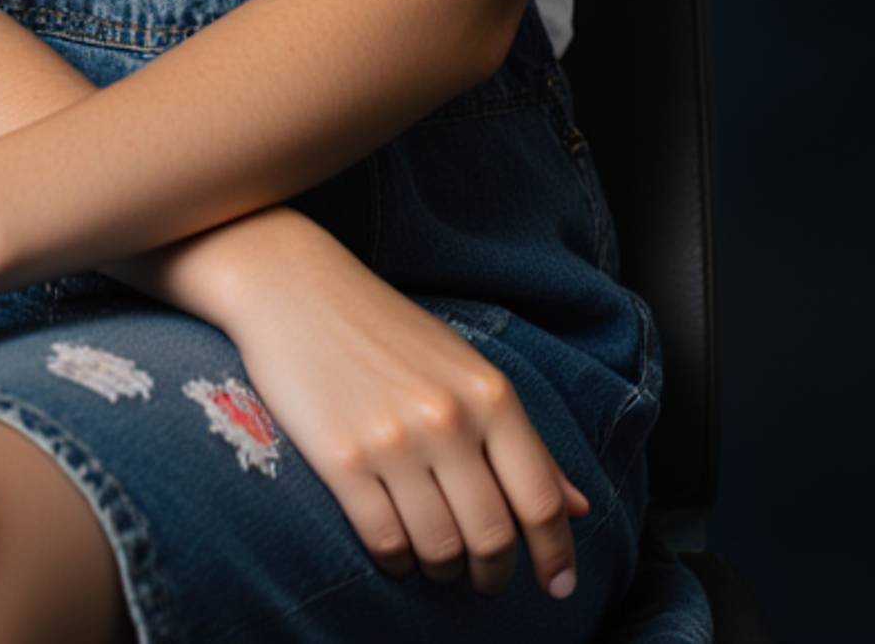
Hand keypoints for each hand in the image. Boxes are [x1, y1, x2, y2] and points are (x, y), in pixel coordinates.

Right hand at [215, 225, 592, 601]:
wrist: (296, 289)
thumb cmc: (387, 329)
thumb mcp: (466, 370)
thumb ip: (523, 441)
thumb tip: (578, 507)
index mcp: (490, 394)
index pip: (540, 498)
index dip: (555, 553)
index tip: (559, 586)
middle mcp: (448, 419)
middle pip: (493, 536)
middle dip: (495, 573)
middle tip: (487, 579)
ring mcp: (393, 440)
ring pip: (441, 548)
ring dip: (445, 571)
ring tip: (440, 563)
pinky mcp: (341, 460)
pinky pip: (386, 542)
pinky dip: (399, 562)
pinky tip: (399, 550)